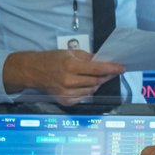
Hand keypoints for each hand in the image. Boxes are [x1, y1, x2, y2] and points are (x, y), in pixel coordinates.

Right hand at [2, 48, 127, 104]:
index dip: (112, 68)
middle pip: (96, 81)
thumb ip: (87, 57)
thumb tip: (102, 60)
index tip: (121, 68)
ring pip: (91, 90)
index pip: (98, 69)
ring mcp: (67, 93)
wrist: (32, 71)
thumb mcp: (68, 53)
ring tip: (94, 77)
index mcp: (70, 66)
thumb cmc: (50, 60)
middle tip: (110, 71)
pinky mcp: (65, 101)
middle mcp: (69, 81)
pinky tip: (83, 84)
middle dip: (105, 76)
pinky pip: (83, 97)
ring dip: (96, 84)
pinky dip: (87, 91)